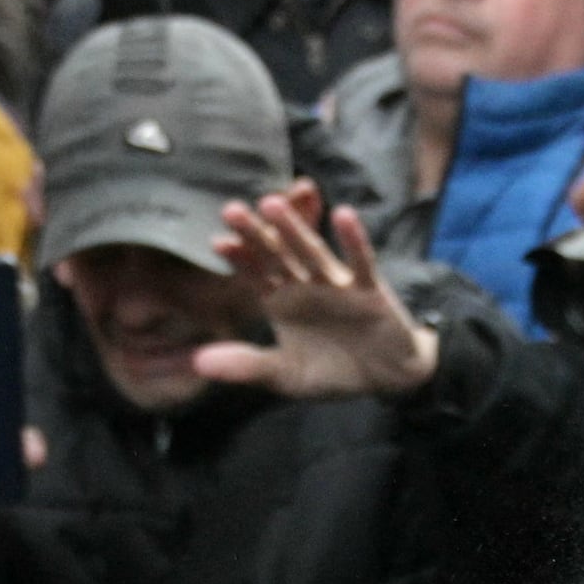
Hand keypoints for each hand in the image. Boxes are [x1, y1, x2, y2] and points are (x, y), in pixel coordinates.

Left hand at [190, 185, 441, 398]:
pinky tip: (343, 215)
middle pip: (277, 254)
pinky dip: (354, 240)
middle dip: (256, 234)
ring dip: (294, 229)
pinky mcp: (370, 290)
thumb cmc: (333, 371)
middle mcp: (305, 284)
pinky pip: (361, 262)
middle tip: (232, 210)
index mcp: (281, 300)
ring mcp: (337, 284)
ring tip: (272, 203)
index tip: (218, 243)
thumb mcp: (285, 375)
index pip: (255, 274)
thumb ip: (246, 366)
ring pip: (312, 252)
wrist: (386, 380)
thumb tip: (197, 363)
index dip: (239, 259)